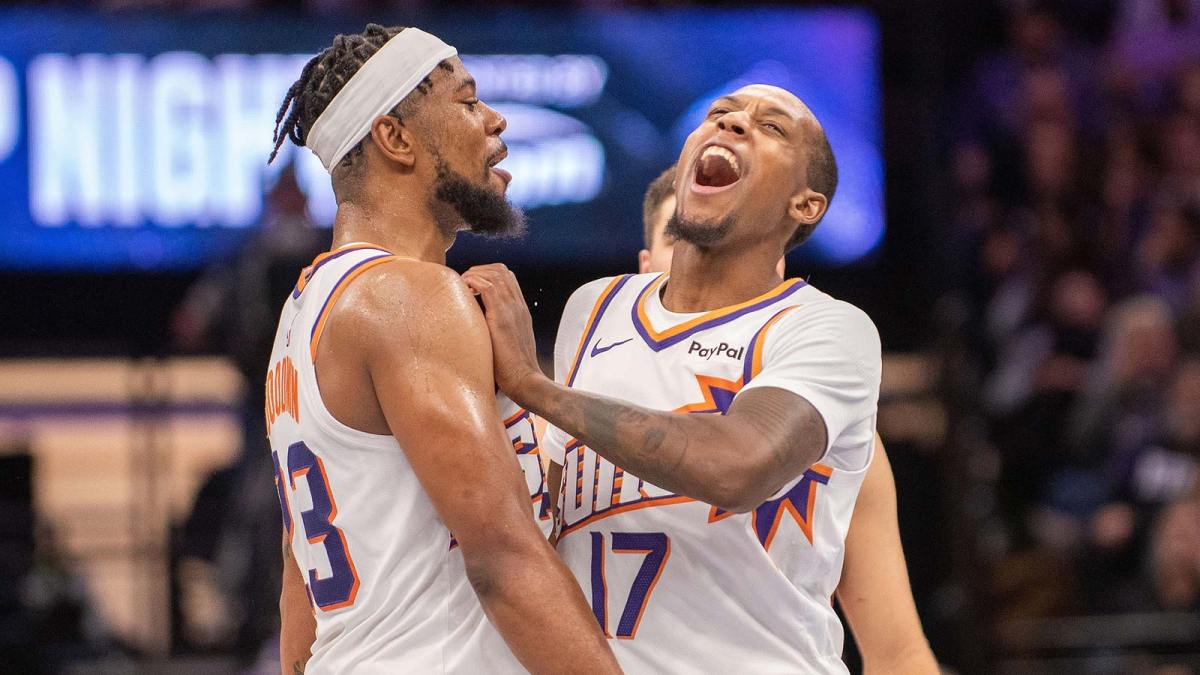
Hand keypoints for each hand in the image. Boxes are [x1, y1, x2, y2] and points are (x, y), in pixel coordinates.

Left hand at [461, 264, 545, 402]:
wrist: (525, 379)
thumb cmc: (512, 368)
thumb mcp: (508, 342)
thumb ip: (498, 330)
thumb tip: (477, 327)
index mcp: (521, 309)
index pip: (508, 277)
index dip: (488, 274)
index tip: (473, 284)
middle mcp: (518, 305)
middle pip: (501, 270)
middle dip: (479, 270)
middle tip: (464, 282)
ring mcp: (512, 309)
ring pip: (494, 274)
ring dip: (474, 274)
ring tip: (462, 286)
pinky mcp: (502, 316)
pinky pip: (487, 287)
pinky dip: (473, 283)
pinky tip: (464, 292)